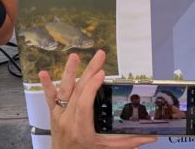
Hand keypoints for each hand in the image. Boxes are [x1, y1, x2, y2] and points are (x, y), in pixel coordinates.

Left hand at [38, 50, 156, 148]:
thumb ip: (129, 142)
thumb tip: (151, 138)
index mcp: (81, 128)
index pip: (85, 103)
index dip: (92, 87)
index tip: (102, 73)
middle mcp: (68, 119)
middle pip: (78, 91)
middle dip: (90, 71)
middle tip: (100, 55)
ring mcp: (59, 115)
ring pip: (64, 91)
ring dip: (69, 72)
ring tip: (75, 56)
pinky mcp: (54, 113)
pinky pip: (50, 98)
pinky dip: (46, 85)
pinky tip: (43, 72)